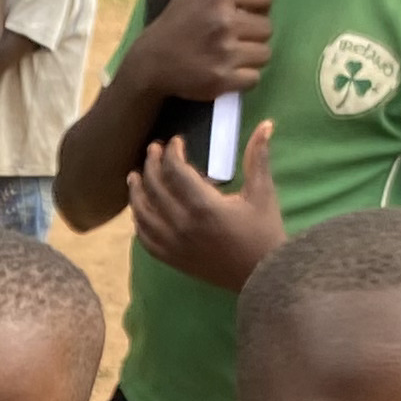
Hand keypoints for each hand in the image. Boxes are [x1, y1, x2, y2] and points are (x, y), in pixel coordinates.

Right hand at [119, 0, 271, 101]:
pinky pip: (254, 78)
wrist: (150, 63)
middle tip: (232, 38)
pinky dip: (243, 78)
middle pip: (267, 28)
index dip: (256, 6)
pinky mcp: (222, 79)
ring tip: (230, 54)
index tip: (240, 14)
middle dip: (252, 34)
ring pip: (264, 54)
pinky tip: (227, 71)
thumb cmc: (175, 22)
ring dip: (250, 56)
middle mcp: (223, 22)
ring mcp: (224, 53)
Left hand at [128, 123, 282, 292]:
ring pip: (143, 214)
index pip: (175, 171)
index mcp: (204, 206)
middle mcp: (182, 225)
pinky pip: (146, 239)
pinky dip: (139, 222)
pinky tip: (139, 211)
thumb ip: (257, 157)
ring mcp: (174, 244)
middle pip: (155, 187)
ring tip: (134, 176)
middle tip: (153, 150)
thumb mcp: (263, 192)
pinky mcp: (173, 259)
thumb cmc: (264, 232)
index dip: (171, 152)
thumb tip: (266, 123)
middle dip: (151, 164)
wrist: (263, 276)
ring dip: (136, 192)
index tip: (176, 142)